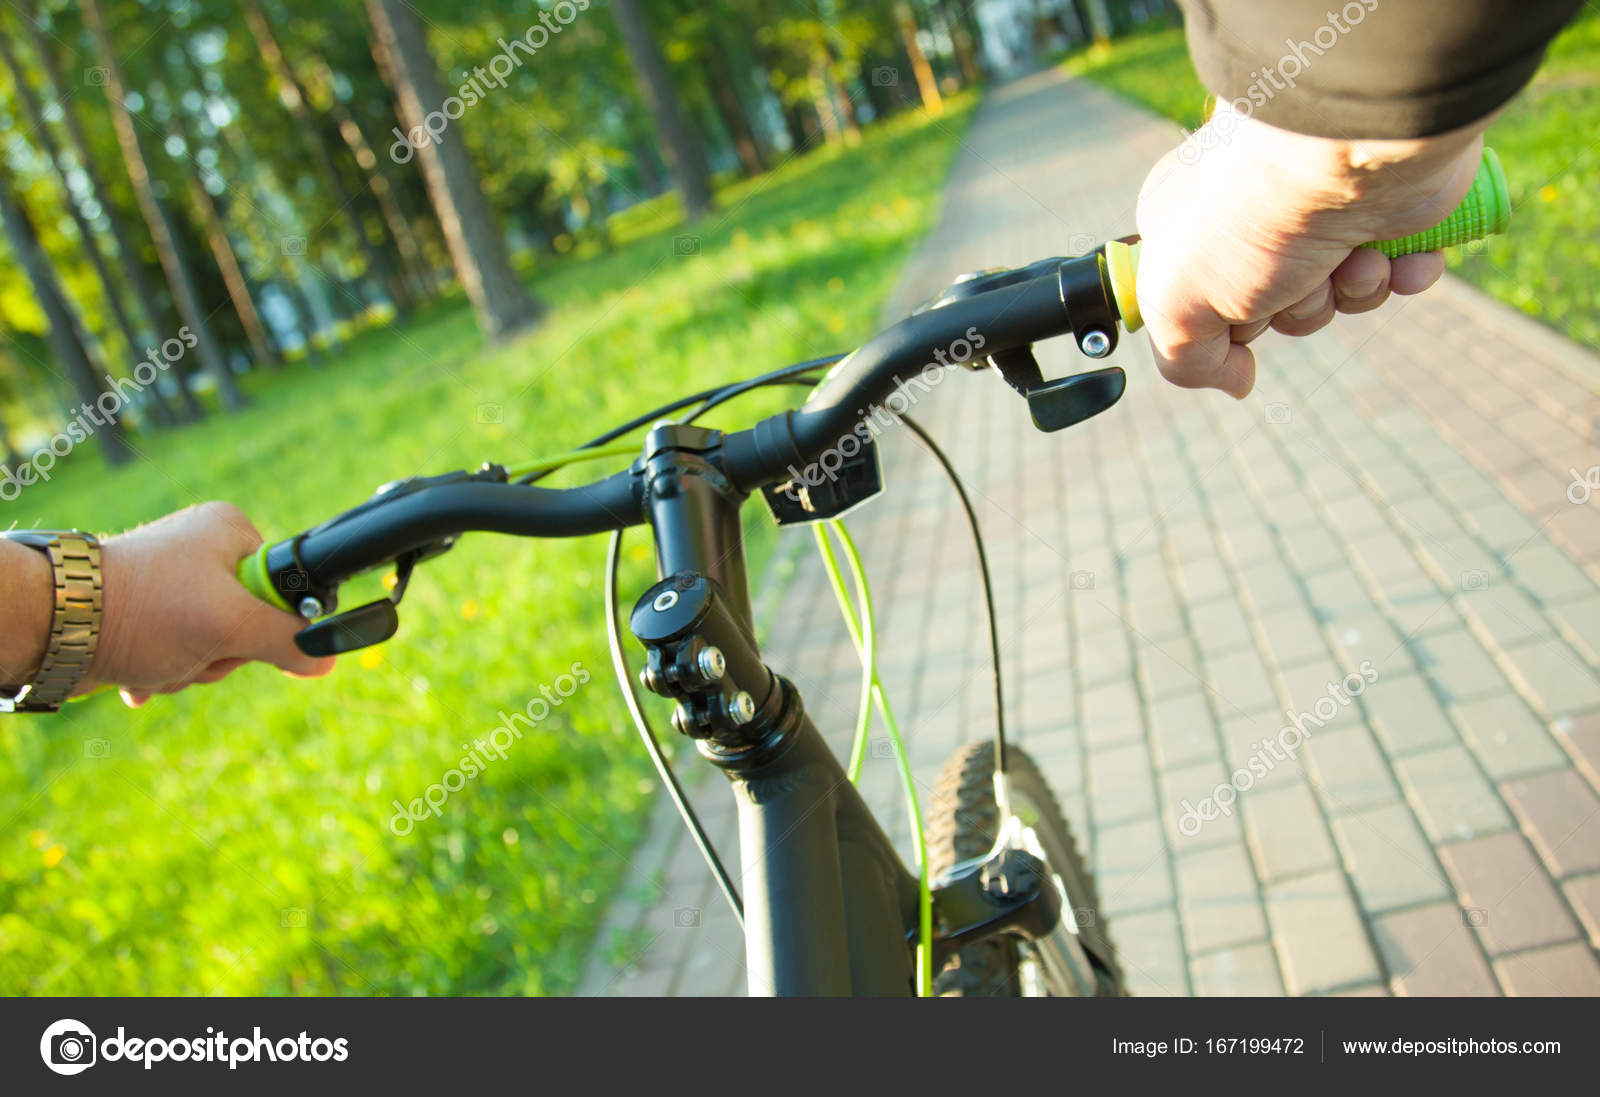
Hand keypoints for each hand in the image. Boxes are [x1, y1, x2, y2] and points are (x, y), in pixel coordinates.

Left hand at [90, 502, 335, 706]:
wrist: (56, 626)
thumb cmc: (143, 610)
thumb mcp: (230, 626)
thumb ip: (287, 641)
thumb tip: (324, 659)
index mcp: (230, 532)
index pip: (282, 588)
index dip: (265, 625)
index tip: (236, 635)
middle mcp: (203, 550)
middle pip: (248, 622)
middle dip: (220, 654)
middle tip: (193, 649)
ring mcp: (174, 582)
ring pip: (213, 643)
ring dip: (189, 667)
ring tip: (159, 659)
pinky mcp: (148, 611)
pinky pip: (180, 649)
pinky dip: (165, 669)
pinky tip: (141, 672)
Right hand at [1132, 106, 1488, 396]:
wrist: (1348, 150)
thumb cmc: (1248, 221)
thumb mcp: (1176, 308)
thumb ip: (1185, 362)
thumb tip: (1238, 382)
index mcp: (1191, 226)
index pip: (1201, 302)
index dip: (1223, 324)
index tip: (1232, 311)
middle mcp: (1254, 214)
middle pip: (1276, 309)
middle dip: (1296, 309)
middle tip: (1294, 281)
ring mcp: (1320, 208)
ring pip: (1338, 292)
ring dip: (1350, 290)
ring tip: (1352, 258)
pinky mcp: (1384, 205)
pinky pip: (1397, 267)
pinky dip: (1402, 272)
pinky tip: (1396, 256)